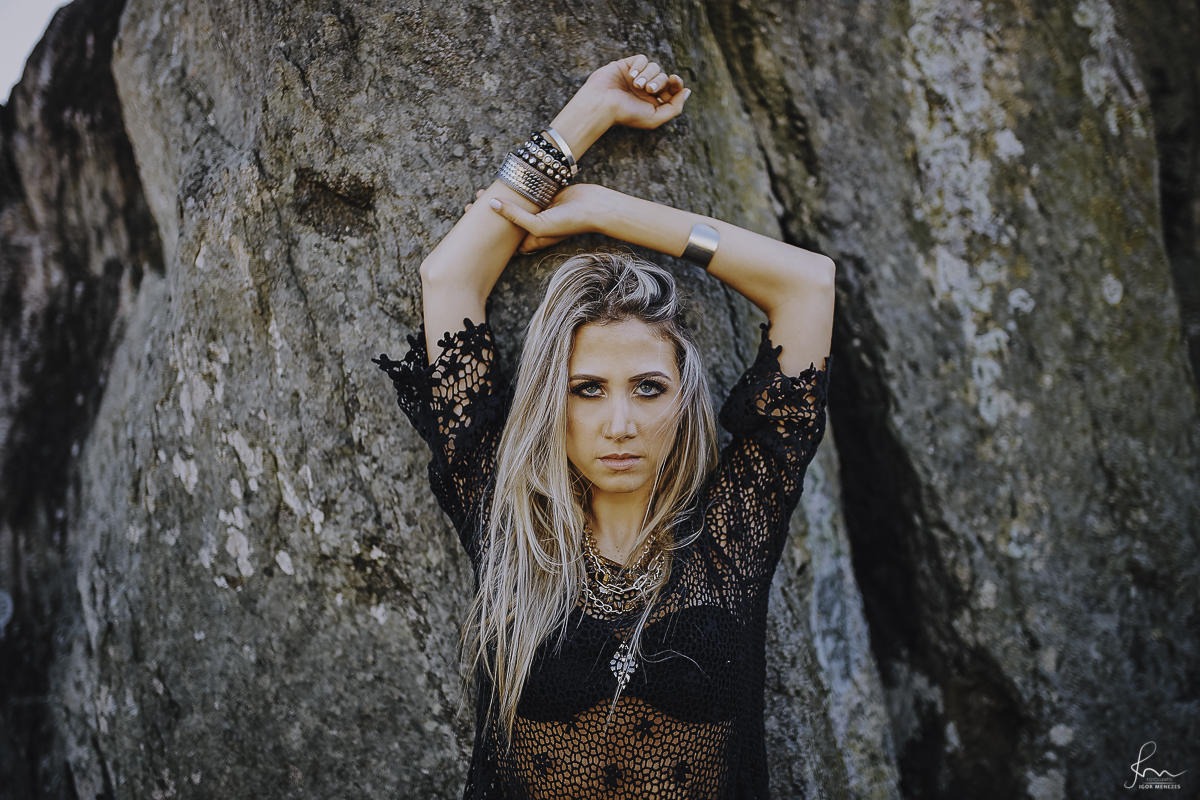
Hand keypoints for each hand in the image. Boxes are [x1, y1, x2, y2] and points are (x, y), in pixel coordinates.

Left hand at [476, 184, 612, 253]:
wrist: (594, 207)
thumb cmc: (569, 223)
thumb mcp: (538, 225)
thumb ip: (515, 217)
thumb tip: (491, 204)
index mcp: (529, 240)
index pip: (502, 240)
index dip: (485, 233)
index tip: (468, 222)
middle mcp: (532, 227)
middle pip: (504, 222)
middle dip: (487, 215)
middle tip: (469, 206)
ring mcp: (537, 211)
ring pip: (512, 205)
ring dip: (498, 199)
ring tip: (481, 193)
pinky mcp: (542, 197)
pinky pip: (522, 193)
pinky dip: (512, 189)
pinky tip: (500, 183)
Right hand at [580, 54, 690, 129]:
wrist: (602, 104)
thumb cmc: (626, 114)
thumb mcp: (655, 118)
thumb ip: (674, 107)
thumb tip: (687, 91)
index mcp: (653, 102)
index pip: (672, 89)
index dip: (677, 83)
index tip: (675, 80)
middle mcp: (645, 89)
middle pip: (664, 77)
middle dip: (659, 81)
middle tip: (648, 89)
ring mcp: (636, 77)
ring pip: (654, 66)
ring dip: (648, 74)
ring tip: (637, 84)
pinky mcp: (627, 66)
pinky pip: (642, 59)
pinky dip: (640, 65)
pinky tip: (632, 75)